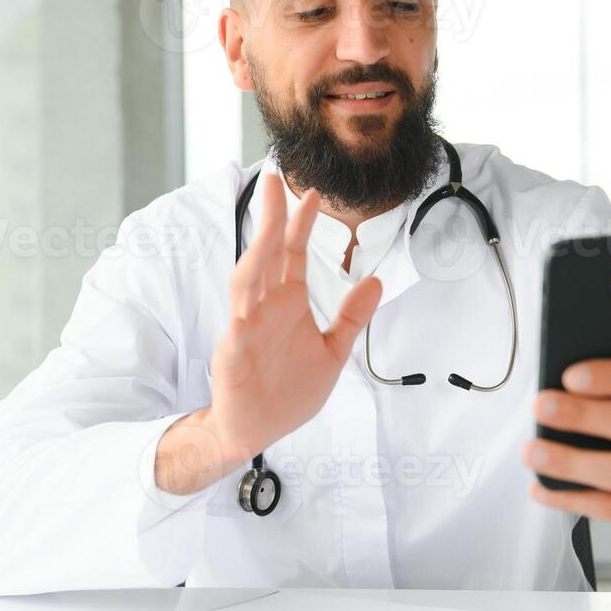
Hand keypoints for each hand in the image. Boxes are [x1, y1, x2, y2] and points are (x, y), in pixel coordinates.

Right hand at [155, 173, 381, 494]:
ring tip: (267, 217)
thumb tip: (376, 282)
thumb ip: (351, 318)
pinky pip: (239, 320)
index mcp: (287, 303)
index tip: (311, 194)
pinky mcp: (234, 349)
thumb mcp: (333, 353)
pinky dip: (245, 302)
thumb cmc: (287, 392)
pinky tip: (250, 281)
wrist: (256, 430)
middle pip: (267, 253)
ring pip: (249, 277)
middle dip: (271, 217)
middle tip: (276, 179)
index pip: (292, 254)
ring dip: (257, 246)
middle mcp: (265, 307)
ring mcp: (247, 325)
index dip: (301, 224)